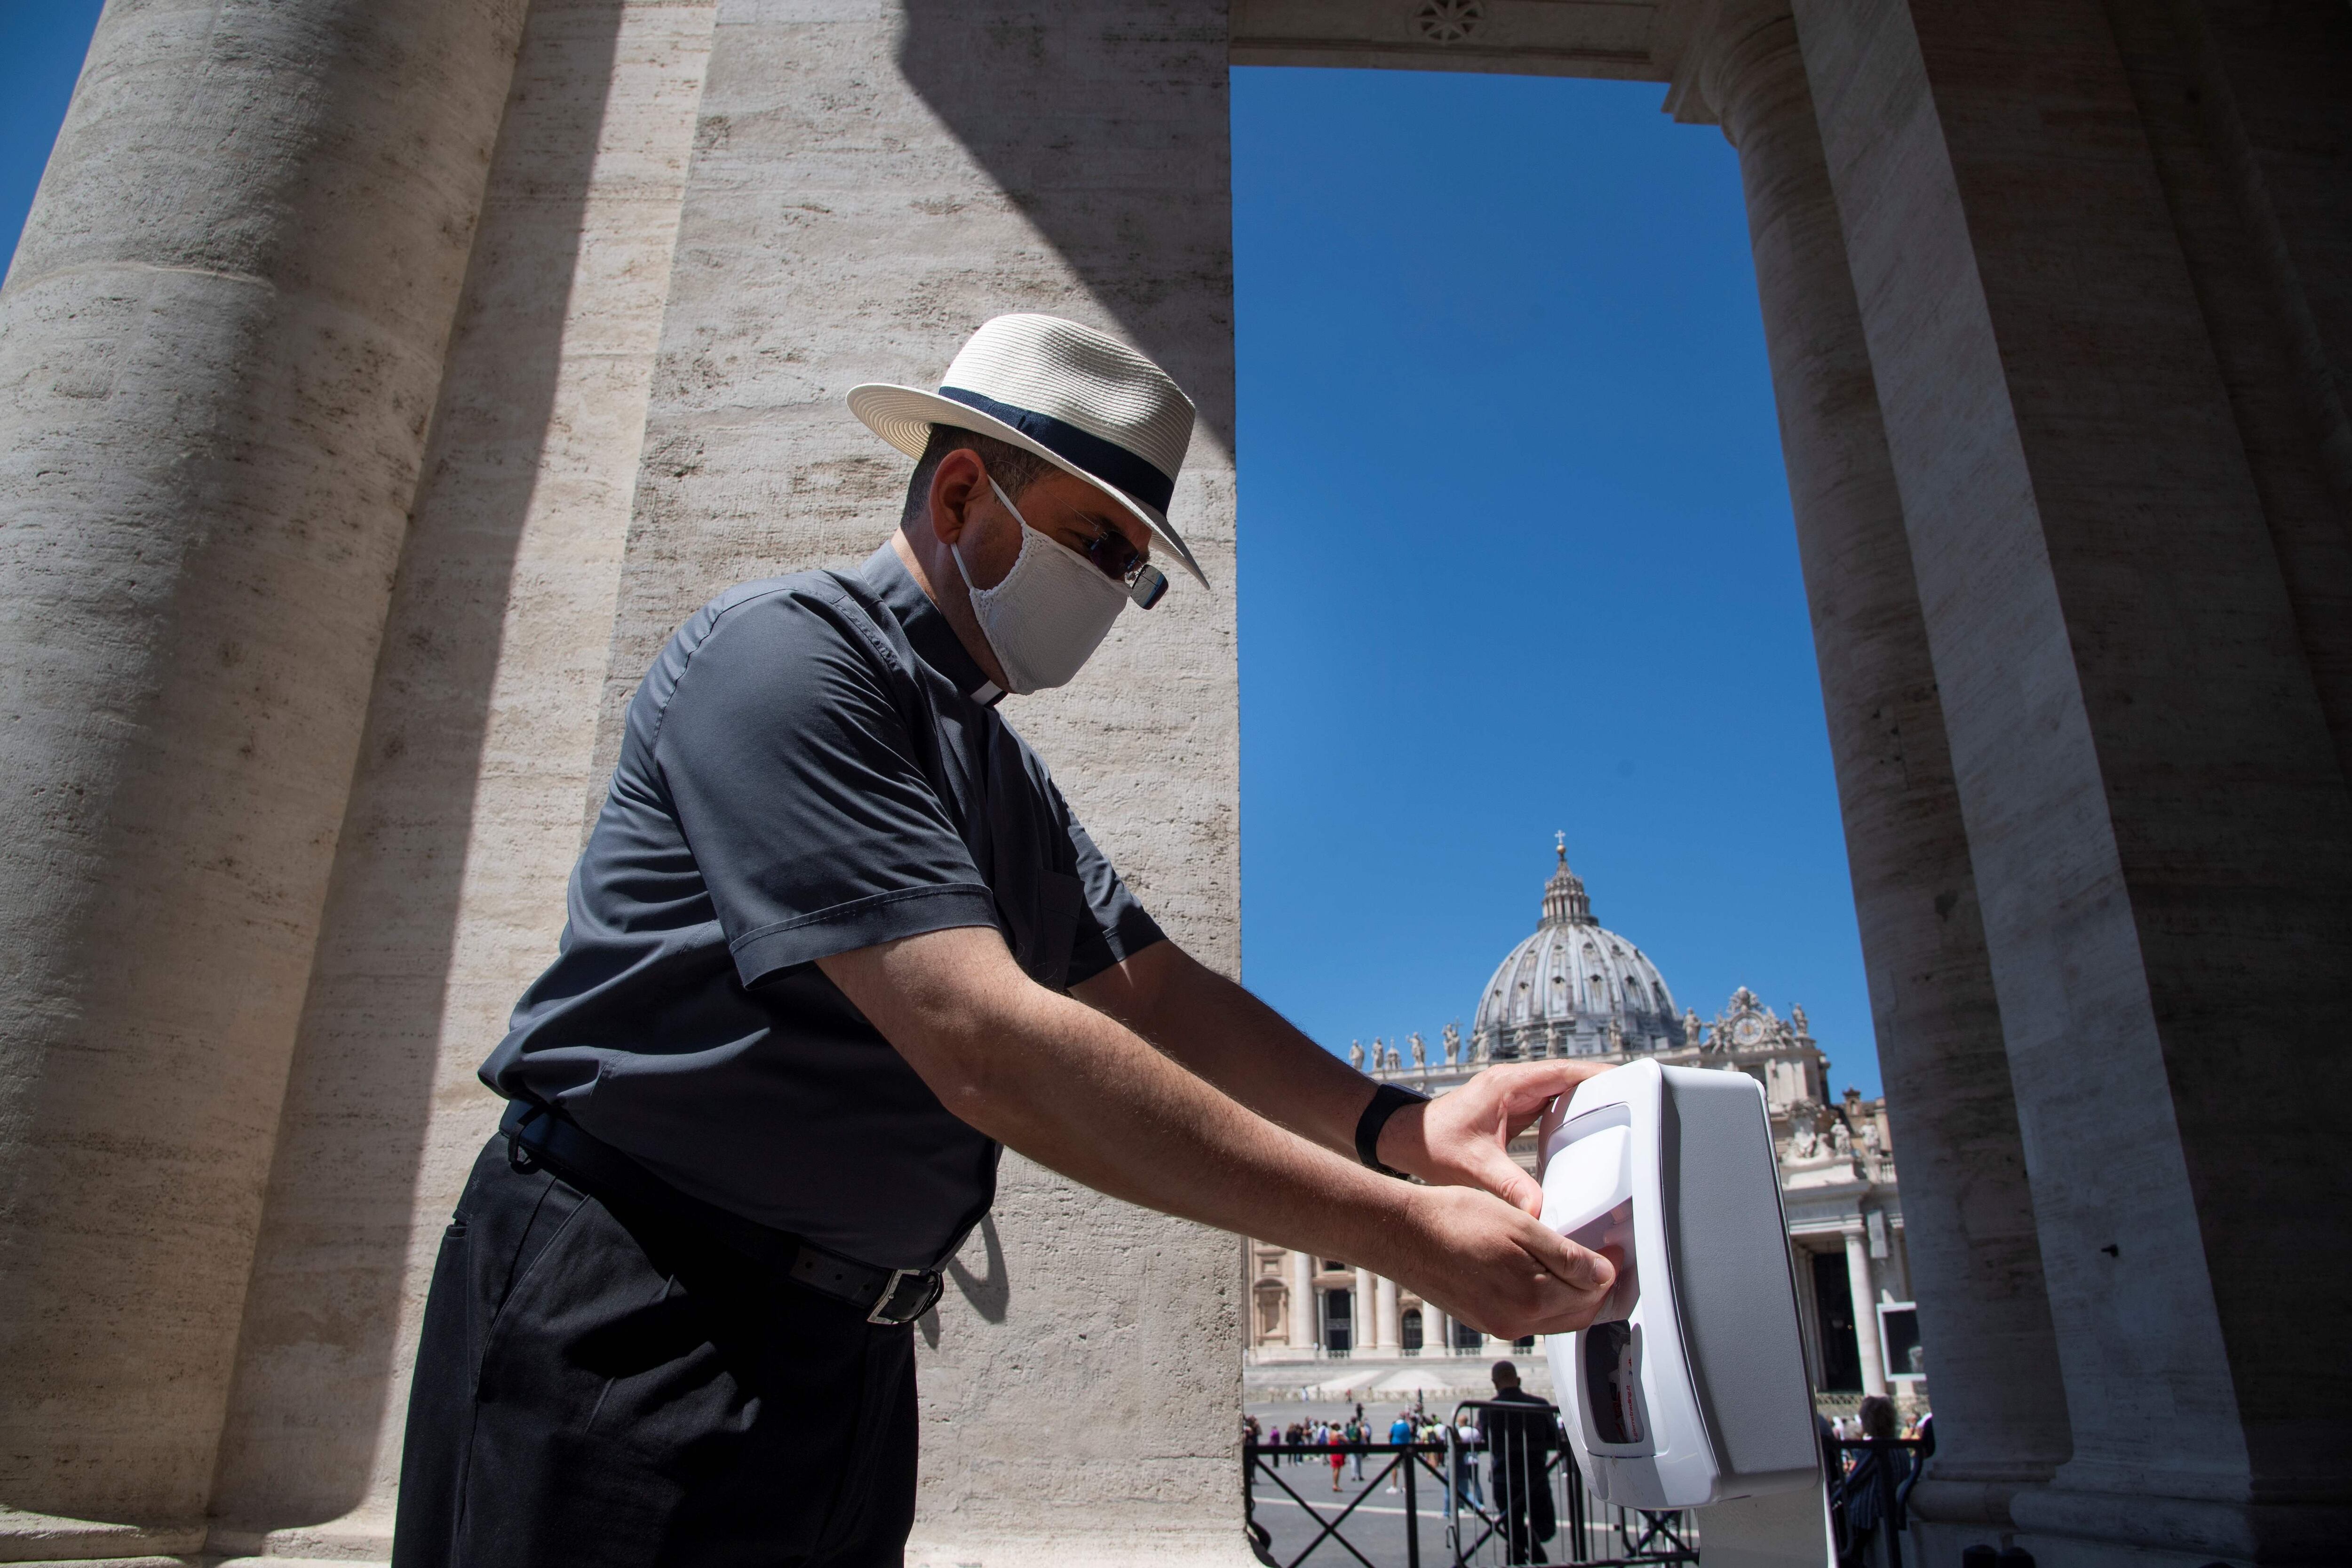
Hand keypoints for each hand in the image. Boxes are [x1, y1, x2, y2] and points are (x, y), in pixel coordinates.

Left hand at [1377, 1060, 1615, 1215]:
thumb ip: (1509, 1186)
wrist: (1405, 1139)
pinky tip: (1588, 1134)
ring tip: (1622, 1119)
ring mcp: (1515, 1095)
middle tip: (1637, 1105)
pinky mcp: (1514, 1109)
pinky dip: (1571, 1115)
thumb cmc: (1433, 1145)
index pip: (1565, 1072)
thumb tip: (1539, 1211)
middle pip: (1570, 1078)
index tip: (1629, 1081)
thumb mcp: (1474, 1166)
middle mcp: (1515, 1084)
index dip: (1599, 1075)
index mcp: (1510, 1085)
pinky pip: (1551, 1105)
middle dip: (1602, 1089)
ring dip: (1588, 1101)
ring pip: (1562, 1091)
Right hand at [1382, 1184, 1618, 1339]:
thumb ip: (1565, 1255)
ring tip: (1576, 1265)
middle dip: (1597, 1289)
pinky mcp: (1484, 1321)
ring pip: (1555, 1319)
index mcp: (1531, 1299)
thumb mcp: (1520, 1225)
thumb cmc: (1453, 1220)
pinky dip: (1546, 1300)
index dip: (1609, 1270)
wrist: (1402, 1234)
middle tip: (1604, 1258)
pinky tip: (1541, 1275)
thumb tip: (1603, 1274)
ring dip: (1572, 1297)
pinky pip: (1530, 1318)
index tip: (1614, 1249)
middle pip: (1578, 1315)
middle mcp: (1517, 1323)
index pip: (1592, 1294)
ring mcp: (1499, 1326)